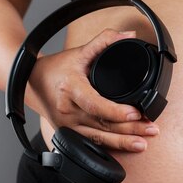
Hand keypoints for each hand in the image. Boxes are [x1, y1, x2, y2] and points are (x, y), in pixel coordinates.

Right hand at [28, 28, 159, 151]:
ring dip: (123, 143)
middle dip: (129, 129)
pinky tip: (125, 147)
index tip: (135, 112)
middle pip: (102, 125)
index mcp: (71, 89)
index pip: (95, 104)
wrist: (31, 83)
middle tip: (151, 128)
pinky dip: (110, 147)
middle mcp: (67, 111)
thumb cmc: (57, 68)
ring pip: (98, 139)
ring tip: (143, 143)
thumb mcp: (80, 51)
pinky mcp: (68, 135)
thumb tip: (129, 35)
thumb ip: (104, 41)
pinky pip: (92, 144)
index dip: (116, 111)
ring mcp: (67, 126)